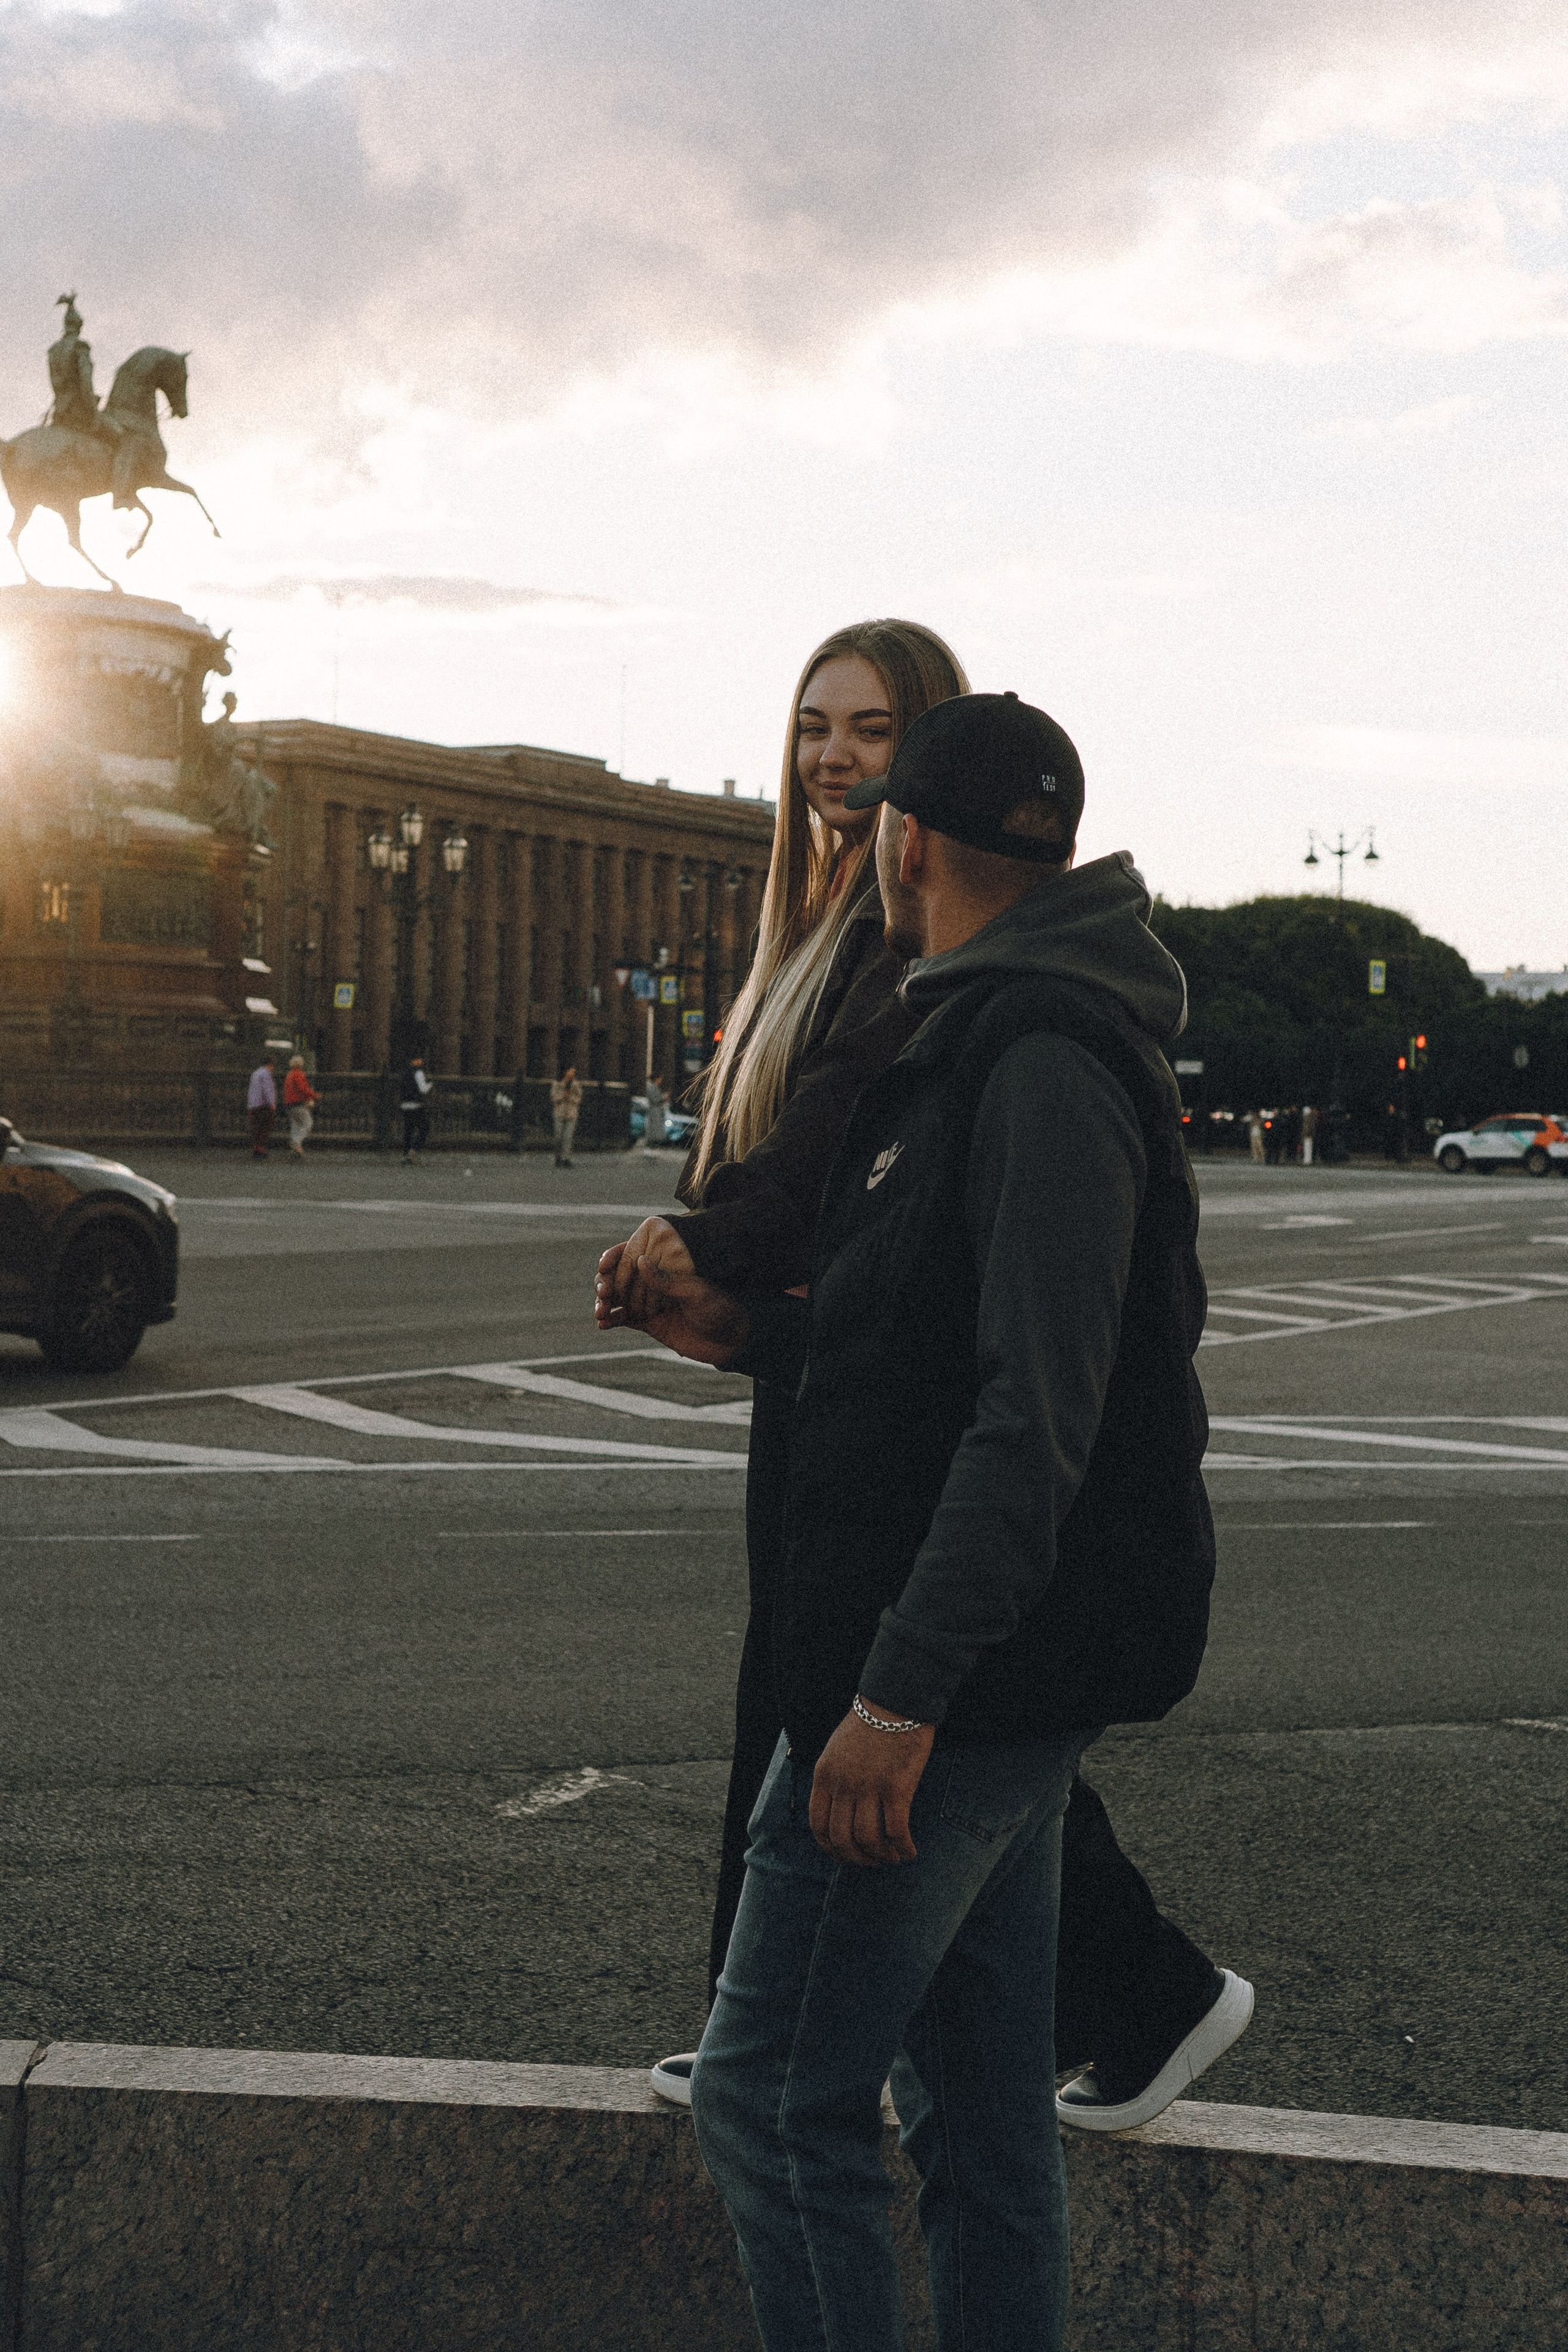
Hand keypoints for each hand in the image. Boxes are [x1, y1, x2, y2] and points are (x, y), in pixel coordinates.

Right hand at [595, 1218, 748, 1365]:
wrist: (731, 1339)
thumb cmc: (719, 1308)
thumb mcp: (695, 1292)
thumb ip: (666, 1280)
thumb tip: (640, 1260)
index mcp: (665, 1266)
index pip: (633, 1255)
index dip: (615, 1257)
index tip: (604, 1264)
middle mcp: (654, 1282)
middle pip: (620, 1276)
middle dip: (606, 1282)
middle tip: (604, 1292)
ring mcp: (649, 1302)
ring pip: (618, 1298)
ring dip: (604, 1302)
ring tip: (600, 1310)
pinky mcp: (649, 1323)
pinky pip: (624, 1319)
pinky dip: (611, 1320)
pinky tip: (602, 1323)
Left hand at [809, 1704, 935, 1866]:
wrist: (895, 1701)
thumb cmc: (869, 1724)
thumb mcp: (836, 1749)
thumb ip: (834, 1779)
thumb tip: (840, 1812)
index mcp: (824, 1775)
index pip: (818, 1826)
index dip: (830, 1849)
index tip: (844, 1856)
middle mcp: (843, 1784)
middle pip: (843, 1839)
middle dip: (857, 1858)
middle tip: (871, 1862)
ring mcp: (869, 1787)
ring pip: (869, 1840)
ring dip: (881, 1856)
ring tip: (892, 1857)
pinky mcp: (897, 1787)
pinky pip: (897, 1831)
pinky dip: (903, 1847)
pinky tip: (909, 1851)